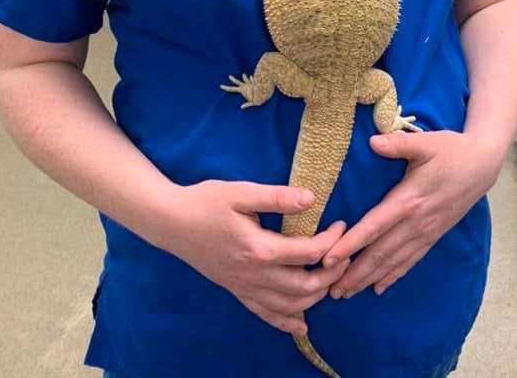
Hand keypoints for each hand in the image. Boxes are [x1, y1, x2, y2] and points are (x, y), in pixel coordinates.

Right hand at [164, 180, 349, 336]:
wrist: (171, 222)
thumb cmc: (206, 202)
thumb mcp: (241, 192)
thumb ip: (277, 197)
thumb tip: (311, 199)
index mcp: (259, 249)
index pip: (308, 252)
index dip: (331, 240)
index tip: (341, 224)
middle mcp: (254, 275)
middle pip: (305, 287)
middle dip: (331, 274)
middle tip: (345, 255)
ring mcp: (244, 287)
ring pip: (289, 307)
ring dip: (316, 297)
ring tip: (332, 278)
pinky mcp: (236, 291)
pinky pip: (265, 315)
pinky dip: (286, 322)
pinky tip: (301, 325)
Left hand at [320, 130, 502, 298]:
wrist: (482, 165)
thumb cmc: (451, 151)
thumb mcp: (426, 143)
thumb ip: (398, 144)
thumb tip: (373, 141)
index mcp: (408, 200)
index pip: (373, 227)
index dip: (350, 244)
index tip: (329, 260)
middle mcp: (415, 222)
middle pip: (380, 253)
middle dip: (354, 273)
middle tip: (330, 291)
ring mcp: (426, 232)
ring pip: (393, 261)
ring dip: (369, 278)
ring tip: (347, 293)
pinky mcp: (433, 235)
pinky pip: (411, 260)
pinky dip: (394, 275)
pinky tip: (380, 287)